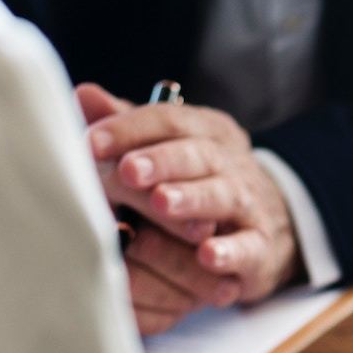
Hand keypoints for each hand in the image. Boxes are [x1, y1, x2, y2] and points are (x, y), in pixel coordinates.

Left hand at [78, 84, 300, 325]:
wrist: (270, 228)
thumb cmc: (203, 184)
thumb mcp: (169, 150)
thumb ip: (128, 129)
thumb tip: (83, 96)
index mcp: (207, 131)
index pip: (169, 119)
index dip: (130, 128)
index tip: (91, 141)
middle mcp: (231, 162)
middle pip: (198, 154)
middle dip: (161, 161)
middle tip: (127, 170)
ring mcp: (249, 204)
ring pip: (223, 195)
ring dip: (192, 198)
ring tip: (162, 202)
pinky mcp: (261, 248)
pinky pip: (248, 247)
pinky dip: (230, 252)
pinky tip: (207, 256)